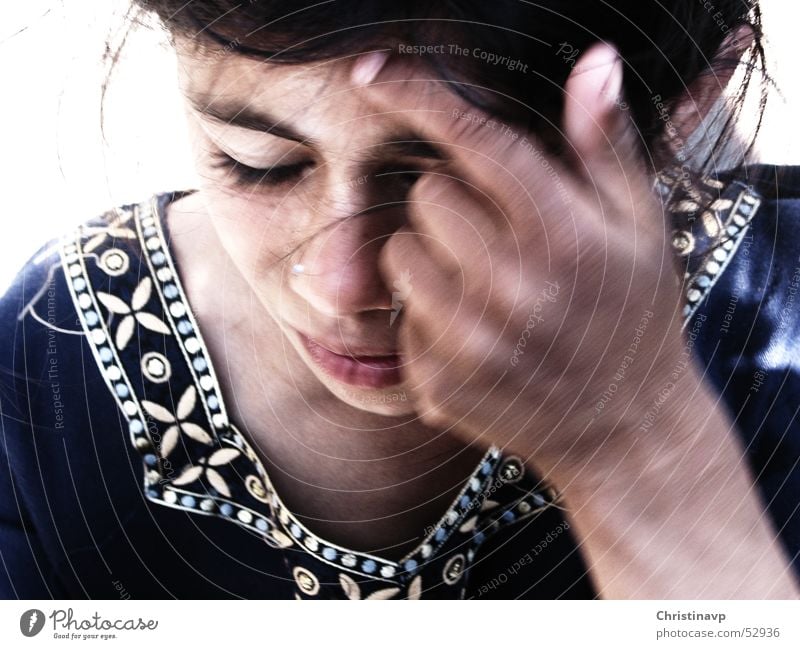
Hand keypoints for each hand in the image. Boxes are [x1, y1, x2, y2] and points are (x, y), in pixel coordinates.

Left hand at [355, 44, 688, 484]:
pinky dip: (426, 319)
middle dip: (452, 202)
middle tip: (494, 232)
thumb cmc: (635, 317)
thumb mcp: (640, 227)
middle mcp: (509, 289)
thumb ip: (606, 146)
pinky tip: (476, 335)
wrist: (627, 431)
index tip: (372, 69)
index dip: (417, 94)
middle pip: (425, 195)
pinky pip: (399, 321)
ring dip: (430, 258)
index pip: (472, 142)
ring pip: (399, 256)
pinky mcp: (438, 385)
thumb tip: (595, 62)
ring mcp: (468, 345)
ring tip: (482, 284)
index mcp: (561, 235)